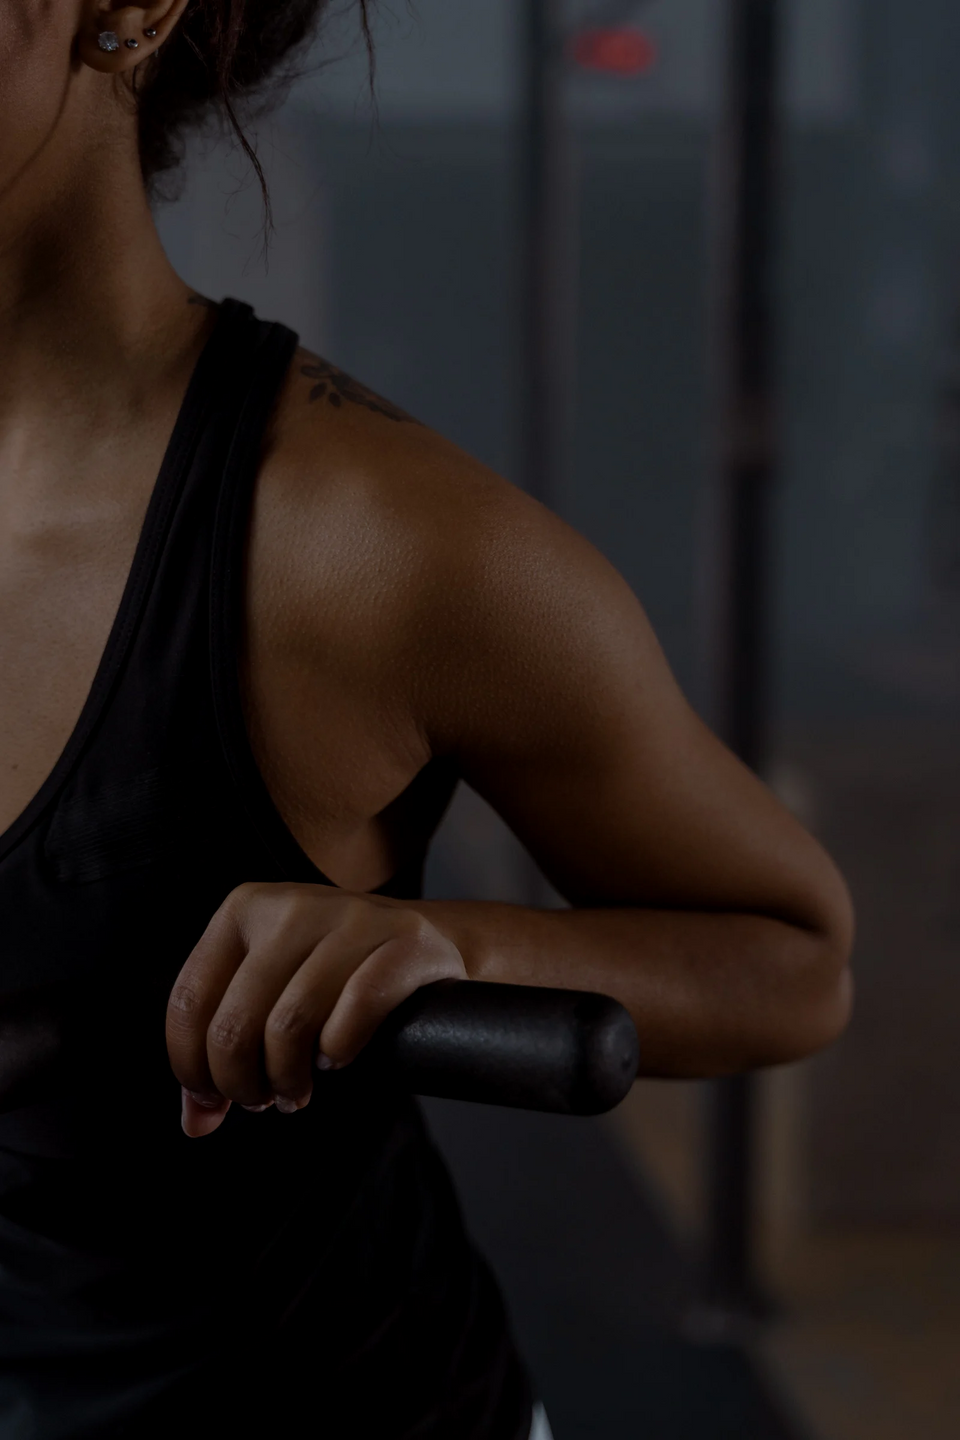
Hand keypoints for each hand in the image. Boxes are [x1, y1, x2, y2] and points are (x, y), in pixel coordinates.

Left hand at [166, 882, 465, 1137]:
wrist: (429, 943)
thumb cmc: (337, 976)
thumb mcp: (270, 991)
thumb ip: (223, 1045)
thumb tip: (196, 1121)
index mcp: (245, 907)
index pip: (189, 1000)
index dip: (193, 1067)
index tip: (213, 1100)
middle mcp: (292, 905)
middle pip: (234, 1023)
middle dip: (242, 1083)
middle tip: (263, 1100)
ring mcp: (351, 918)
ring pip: (289, 1024)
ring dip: (288, 1079)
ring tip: (297, 1092)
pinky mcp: (404, 940)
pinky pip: (355, 1011)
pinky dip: (339, 1051)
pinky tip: (336, 1059)